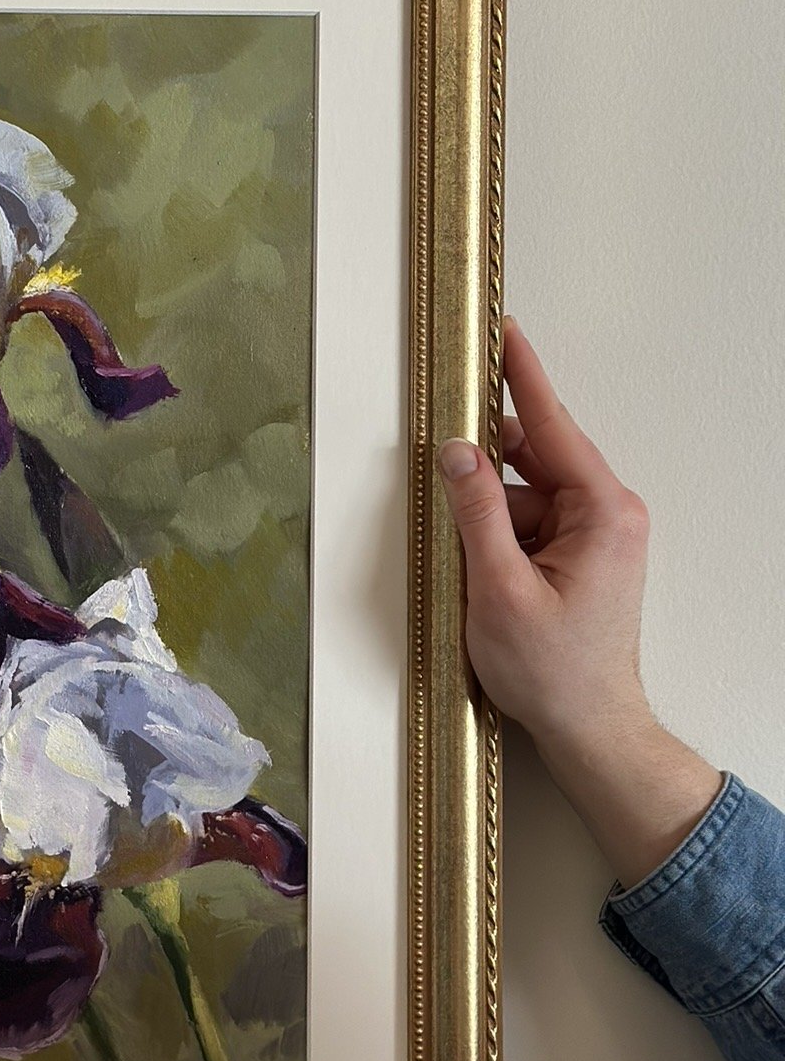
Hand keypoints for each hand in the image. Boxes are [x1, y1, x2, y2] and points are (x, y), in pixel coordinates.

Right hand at [437, 316, 719, 884]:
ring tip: (481, 577)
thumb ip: (476, 514)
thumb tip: (457, 455)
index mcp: (602, 512)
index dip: (521, 377)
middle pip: (533, 460)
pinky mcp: (580, 556)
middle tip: (452, 476)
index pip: (551, 425)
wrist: (591, 728)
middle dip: (487, 475)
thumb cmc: (556, 672)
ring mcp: (595, 535)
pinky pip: (529, 524)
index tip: (504, 332)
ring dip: (489, 521)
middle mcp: (607, 515)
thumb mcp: (499, 590)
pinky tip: (486, 579)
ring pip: (524, 496)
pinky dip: (499, 540)